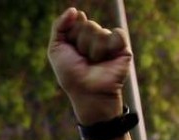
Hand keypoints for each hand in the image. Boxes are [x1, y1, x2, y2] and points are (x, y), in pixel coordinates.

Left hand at [48, 8, 130, 124]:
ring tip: (94, 63)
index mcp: (79, 35)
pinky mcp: (122, 48)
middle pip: (88, 25)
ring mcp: (109, 42)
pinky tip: (107, 59)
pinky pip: (117, 34)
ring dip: (93, 50)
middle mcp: (95, 36)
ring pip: (100, 31)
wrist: (87, 92)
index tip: (71, 48)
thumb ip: (59, 26)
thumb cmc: (70, 74)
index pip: (77, 19)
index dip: (72, 34)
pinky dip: (109, 47)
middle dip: (81, 43)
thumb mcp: (55, 49)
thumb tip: (75, 10)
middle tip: (83, 59)